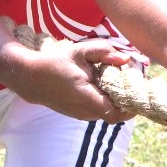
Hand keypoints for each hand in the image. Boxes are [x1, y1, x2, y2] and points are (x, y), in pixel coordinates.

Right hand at [11, 37, 137, 122]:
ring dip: (113, 100)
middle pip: (114, 113)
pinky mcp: (78, 115)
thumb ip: (104, 52)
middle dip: (124, 100)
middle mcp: (84, 110)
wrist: (31, 78)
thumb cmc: (56, 62)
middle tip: (127, 82)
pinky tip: (99, 85)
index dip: (130, 107)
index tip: (135, 92)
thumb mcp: (80, 51)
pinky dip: (103, 101)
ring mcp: (80, 115)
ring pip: (106, 112)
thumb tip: (126, 58)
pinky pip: (98, 111)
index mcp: (85, 95)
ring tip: (111, 81)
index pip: (115, 113)